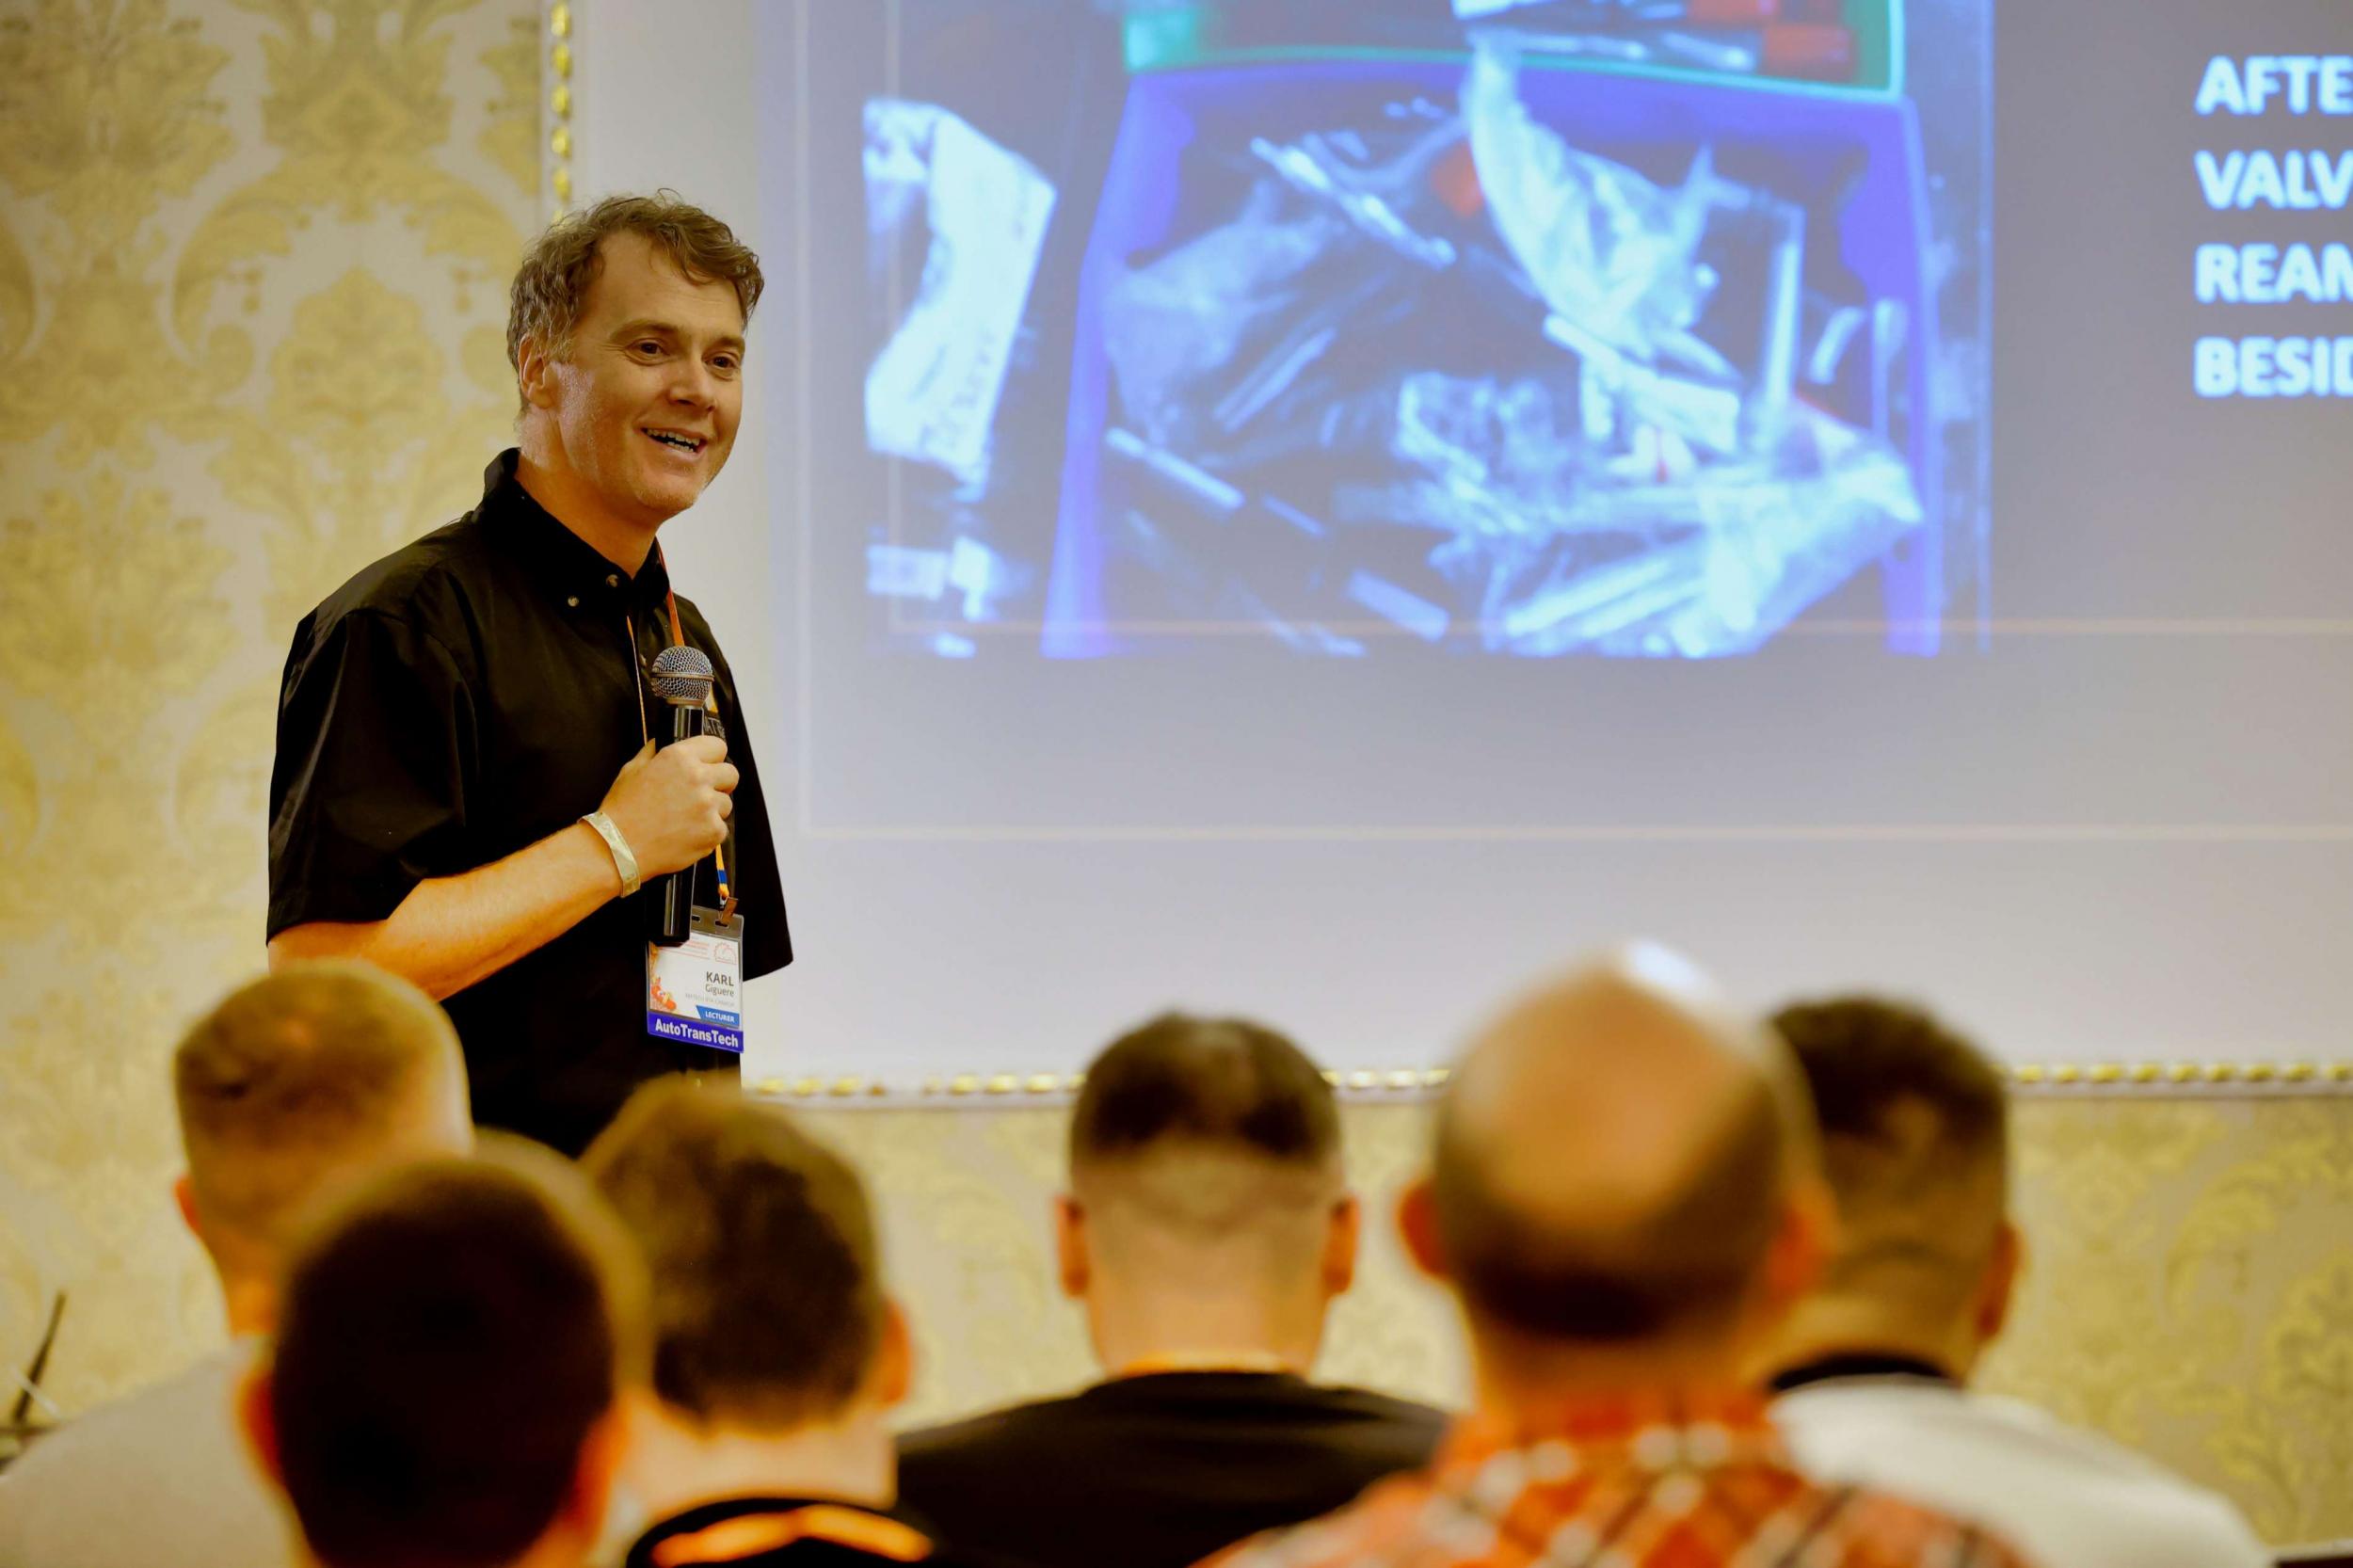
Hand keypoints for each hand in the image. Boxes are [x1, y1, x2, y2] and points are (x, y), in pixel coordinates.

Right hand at [597, 737, 737, 881]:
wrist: (618, 848)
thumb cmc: (622, 810)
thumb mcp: (632, 769)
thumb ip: (654, 752)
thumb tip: (664, 741)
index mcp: (680, 757)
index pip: (718, 746)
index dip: (712, 757)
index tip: (708, 766)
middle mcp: (699, 778)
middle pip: (731, 774)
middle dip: (719, 783)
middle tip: (700, 795)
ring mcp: (709, 806)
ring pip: (726, 804)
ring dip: (712, 810)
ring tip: (686, 819)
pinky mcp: (714, 831)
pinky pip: (721, 828)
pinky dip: (707, 833)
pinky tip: (686, 834)